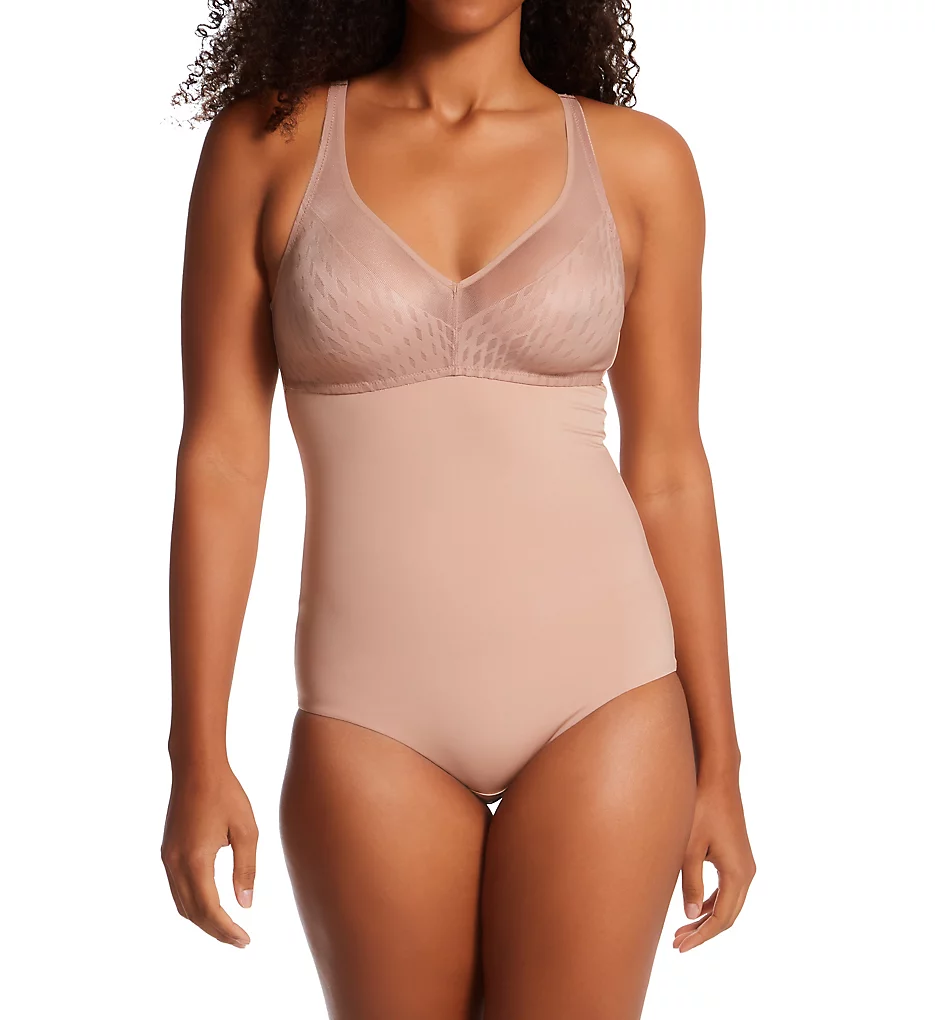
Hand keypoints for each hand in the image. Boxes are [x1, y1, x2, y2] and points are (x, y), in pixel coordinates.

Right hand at [161, 765, 257, 947]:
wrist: (196, 767)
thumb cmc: (226, 794)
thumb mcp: (246, 830)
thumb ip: (245, 870)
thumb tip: (245, 905)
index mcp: (196, 860)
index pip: (209, 909)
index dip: (227, 930)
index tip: (245, 941)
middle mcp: (175, 864)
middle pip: (192, 913)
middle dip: (215, 931)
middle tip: (240, 941)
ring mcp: (167, 858)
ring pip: (181, 904)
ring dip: (203, 920)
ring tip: (228, 928)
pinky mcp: (167, 852)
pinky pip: (177, 889)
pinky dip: (193, 904)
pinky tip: (211, 905)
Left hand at [673, 772, 754, 951]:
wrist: (717, 778)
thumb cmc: (700, 809)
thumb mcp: (689, 847)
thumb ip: (690, 882)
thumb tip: (690, 916)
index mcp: (737, 874)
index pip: (721, 918)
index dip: (701, 936)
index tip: (680, 948)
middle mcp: (747, 873)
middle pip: (727, 915)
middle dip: (703, 932)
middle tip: (677, 943)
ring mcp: (745, 865)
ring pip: (729, 904)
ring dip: (707, 918)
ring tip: (681, 930)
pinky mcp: (738, 856)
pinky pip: (728, 889)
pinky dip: (712, 902)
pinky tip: (694, 907)